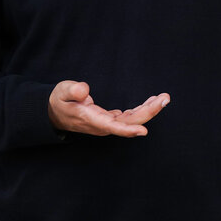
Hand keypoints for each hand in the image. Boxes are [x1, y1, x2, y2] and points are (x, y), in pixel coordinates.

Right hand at [49, 80, 168, 137]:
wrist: (54, 113)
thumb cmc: (59, 101)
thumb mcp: (61, 92)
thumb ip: (72, 91)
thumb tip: (84, 90)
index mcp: (91, 120)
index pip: (113, 127)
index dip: (128, 130)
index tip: (143, 131)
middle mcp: (103, 125)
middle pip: (130, 122)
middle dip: (149, 111)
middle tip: (165, 98)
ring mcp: (108, 123)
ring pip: (133, 120)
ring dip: (149, 110)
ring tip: (163, 97)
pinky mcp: (111, 119)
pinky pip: (130, 117)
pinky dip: (142, 109)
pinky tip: (152, 101)